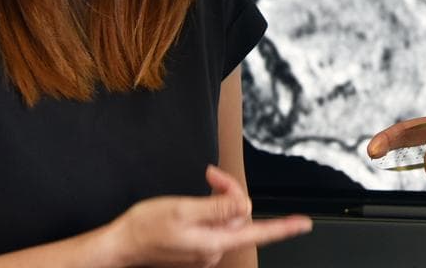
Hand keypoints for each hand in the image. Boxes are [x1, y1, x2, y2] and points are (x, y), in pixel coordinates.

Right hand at [107, 164, 311, 267]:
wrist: (122, 245)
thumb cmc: (145, 227)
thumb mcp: (183, 209)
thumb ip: (217, 208)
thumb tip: (245, 206)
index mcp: (214, 241)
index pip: (257, 232)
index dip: (283, 227)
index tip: (303, 224)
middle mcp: (213, 249)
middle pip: (240, 215)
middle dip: (231, 191)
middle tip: (212, 175)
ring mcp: (205, 250)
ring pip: (227, 218)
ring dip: (219, 198)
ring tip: (204, 183)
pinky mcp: (197, 247)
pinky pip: (215, 224)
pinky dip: (209, 208)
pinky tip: (193, 203)